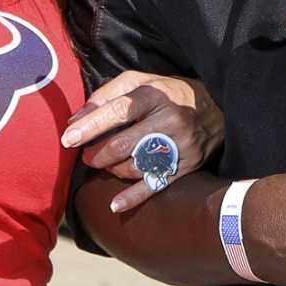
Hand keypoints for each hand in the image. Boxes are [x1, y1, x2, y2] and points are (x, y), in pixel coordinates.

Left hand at [62, 70, 223, 214]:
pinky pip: (156, 185)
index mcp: (155, 95)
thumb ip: (106, 95)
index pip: (117, 111)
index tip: (68, 138)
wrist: (217, 108)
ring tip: (107, 164)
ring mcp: (180, 146)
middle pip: (123, 144)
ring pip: (135, 167)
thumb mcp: (141, 81)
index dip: (90, 125)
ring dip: (113, 169)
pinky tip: (115, 204)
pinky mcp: (187, 165)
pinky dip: (133, 197)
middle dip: (98, 154)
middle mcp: (169, 120)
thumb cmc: (169, 92)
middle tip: (87, 156)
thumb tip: (74, 118)